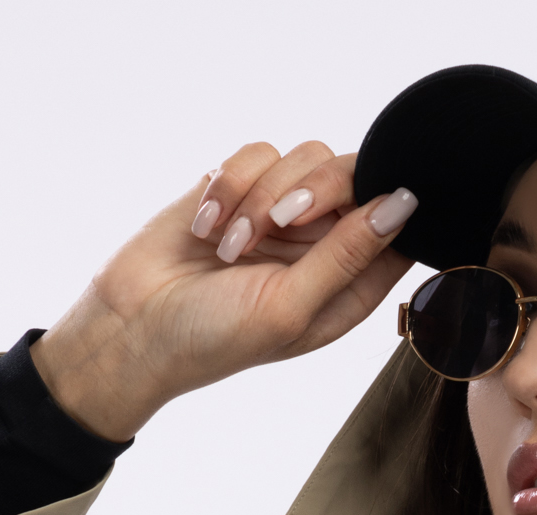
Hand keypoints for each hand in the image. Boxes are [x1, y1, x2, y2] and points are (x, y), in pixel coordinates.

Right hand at [30, 145, 418, 440]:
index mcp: (349, 287)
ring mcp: (281, 214)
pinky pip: (256, 153)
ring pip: (304, 156)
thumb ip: (349, 254)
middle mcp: (324, 246)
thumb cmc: (215, 338)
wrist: (133, 326)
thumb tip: (404, 204)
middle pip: (356, 175)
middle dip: (317, 189)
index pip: (398, 226)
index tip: (348, 215)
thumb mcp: (290, 306)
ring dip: (261, 196)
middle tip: (282, 221)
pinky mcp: (239, 187)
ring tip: (229, 247)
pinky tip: (206, 229)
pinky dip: (228, 186)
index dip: (385, 204)